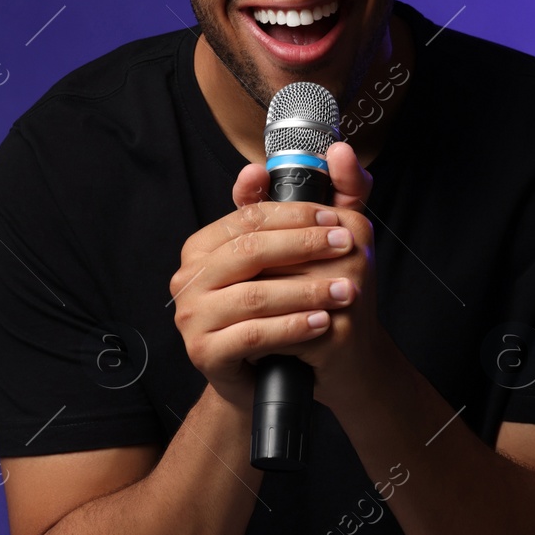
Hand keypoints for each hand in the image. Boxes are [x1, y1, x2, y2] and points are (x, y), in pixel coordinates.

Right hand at [168, 142, 397, 412]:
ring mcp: (192, 317)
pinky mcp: (204, 353)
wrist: (265, 377)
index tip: (335, 216)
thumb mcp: (290, 257)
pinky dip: (292, 327)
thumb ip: (303, 204)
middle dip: (304, 246)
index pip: (249, 217)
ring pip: (255, 294)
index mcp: (203, 247)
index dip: (295, 213)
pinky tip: (321, 323)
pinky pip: (253, 335)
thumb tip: (298, 157)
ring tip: (346, 290)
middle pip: (251, 251)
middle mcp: (188, 278)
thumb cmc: (277, 309)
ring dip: (307, 290)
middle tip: (346, 245)